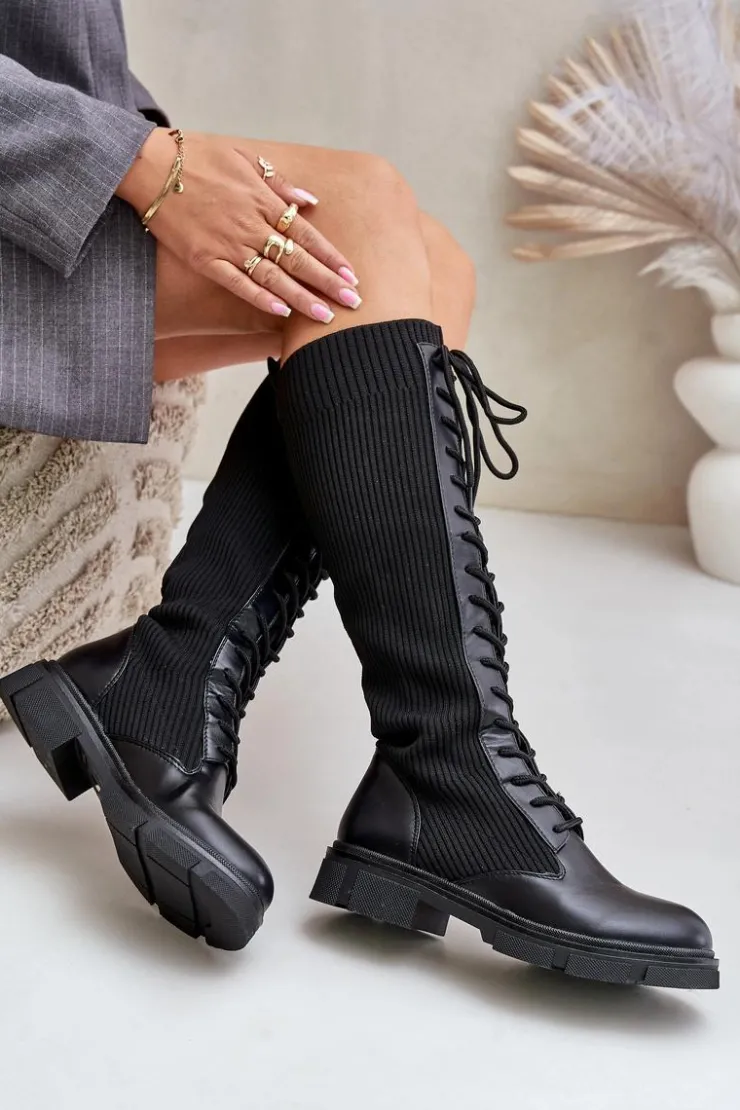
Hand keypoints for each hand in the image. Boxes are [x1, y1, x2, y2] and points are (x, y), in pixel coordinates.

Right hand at [117, 128, 359, 321]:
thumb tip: (310, 202)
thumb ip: (279, 183)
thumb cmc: (199, 158)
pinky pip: (237, 282)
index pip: (306, 234)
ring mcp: (228, 243)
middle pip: (297, 259)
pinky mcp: (205, 259)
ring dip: (301, 297)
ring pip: (273, 276)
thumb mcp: (244, 158)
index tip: (352, 275)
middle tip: (353, 303)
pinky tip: (281, 312)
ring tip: (325, 316)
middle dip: (327, 282)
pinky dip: (260, 298)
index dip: (330, 256)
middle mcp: (251, 225)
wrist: (150, 165)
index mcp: (263, 200)